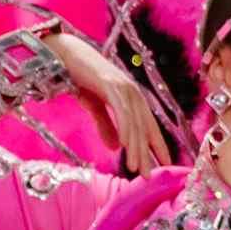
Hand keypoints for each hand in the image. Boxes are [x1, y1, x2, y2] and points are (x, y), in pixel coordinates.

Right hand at [47, 31, 175, 175]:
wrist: (66, 55)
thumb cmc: (81, 79)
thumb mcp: (95, 107)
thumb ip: (106, 126)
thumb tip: (115, 148)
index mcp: (132, 98)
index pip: (148, 125)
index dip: (157, 145)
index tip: (164, 164)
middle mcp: (133, 93)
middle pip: (144, 127)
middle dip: (147, 153)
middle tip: (148, 175)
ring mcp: (124, 88)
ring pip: (134, 123)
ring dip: (135, 147)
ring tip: (135, 168)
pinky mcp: (111, 85)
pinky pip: (121, 111)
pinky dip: (125, 128)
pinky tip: (124, 144)